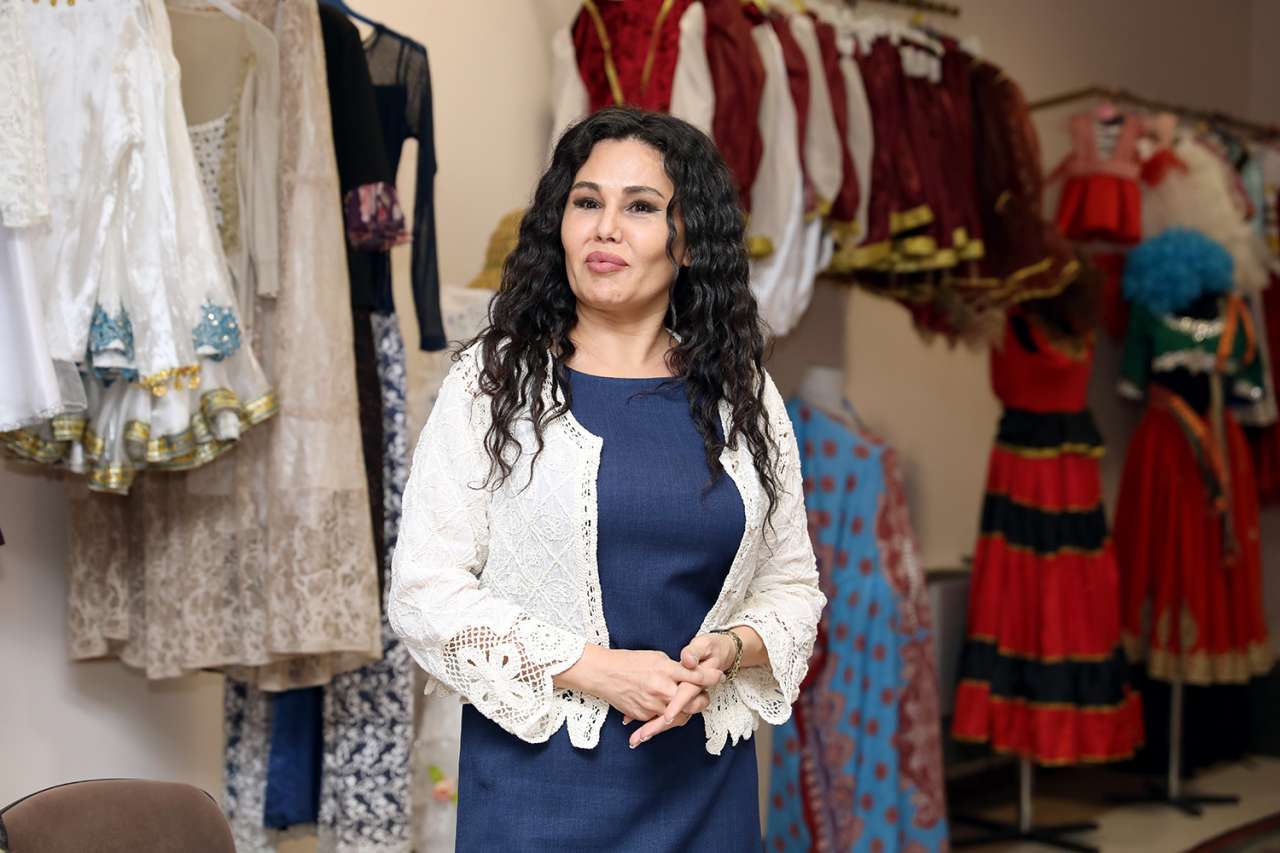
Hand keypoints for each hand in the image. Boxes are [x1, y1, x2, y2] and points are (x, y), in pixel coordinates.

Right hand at [567, 647, 720, 733]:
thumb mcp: (655, 657)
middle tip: (705, 695)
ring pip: (680, 715)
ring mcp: (653, 705)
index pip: (695, 674)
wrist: (604, 674)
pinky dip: (669, 716)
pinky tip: (670, 710)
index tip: (719, 675)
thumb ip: (673, 667)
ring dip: (687, 711)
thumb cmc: (629, 662)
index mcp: (666, 670)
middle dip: (702, 700)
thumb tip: (688, 672)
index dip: (710, 676)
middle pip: (692, 702)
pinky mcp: (644, 715)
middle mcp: (661, 688)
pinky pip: (662, 720)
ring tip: (689, 703)